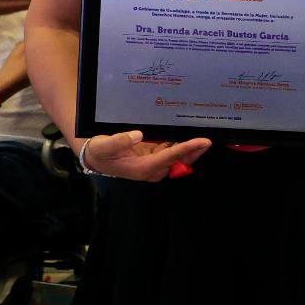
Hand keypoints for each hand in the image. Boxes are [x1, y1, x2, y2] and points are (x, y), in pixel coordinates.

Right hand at [80, 130, 210, 181]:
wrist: (96, 157)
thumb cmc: (99, 152)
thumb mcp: (102, 146)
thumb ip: (118, 141)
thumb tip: (137, 135)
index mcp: (141, 168)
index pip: (169, 158)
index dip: (186, 149)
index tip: (201, 142)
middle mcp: (151, 169)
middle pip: (179, 161)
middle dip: (195, 151)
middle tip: (208, 139)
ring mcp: (155, 164)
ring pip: (178, 157)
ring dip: (191, 148)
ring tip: (203, 135)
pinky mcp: (155, 158)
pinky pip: (173, 152)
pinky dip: (182, 145)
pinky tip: (189, 135)